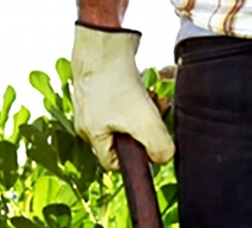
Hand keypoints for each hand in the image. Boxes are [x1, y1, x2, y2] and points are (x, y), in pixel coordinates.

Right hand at [71, 23, 174, 170]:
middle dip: (144, 130)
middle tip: (157, 116)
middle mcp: (87, 120)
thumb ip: (159, 147)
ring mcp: (92, 101)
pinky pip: (121, 99)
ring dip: (144, 112)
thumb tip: (164, 158)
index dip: (134, 160)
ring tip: (154, 99)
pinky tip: (146, 87)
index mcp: (91, 134)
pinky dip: (137, 96)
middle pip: (122, 138)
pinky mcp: (100, 84)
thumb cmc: (117, 82)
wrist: (104, 41)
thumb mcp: (144, 122)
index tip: (150, 145)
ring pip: (124, 117)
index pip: (111, 163)